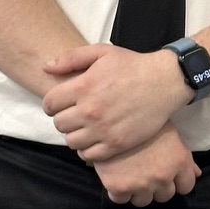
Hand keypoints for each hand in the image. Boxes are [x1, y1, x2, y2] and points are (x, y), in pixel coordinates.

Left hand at [42, 43, 191, 160]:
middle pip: (59, 124)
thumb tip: (46, 66)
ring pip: (71, 142)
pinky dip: (87, 149)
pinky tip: (95, 137)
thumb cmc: (131, 65)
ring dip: (74, 134)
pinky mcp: (116, 144)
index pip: (49, 104)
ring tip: (85, 125)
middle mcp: (90, 110)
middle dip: (63, 117)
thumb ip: (71, 58)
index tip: (61, 102)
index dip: (52, 103)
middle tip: (75, 112)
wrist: (163, 82)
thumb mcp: (101, 52)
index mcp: (83, 87)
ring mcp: (103, 130)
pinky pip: (88, 156)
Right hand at [94, 122, 200, 206]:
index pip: (187, 186)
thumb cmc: (143, 119)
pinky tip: (116, 172)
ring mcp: (141, 185)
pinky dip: (118, 190)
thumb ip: (183, 153)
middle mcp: (163, 177)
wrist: (110, 116)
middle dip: (157, 185)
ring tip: (130, 170)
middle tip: (146, 169)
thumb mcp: (168, 131)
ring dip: (138, 190)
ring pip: (143, 201)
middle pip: (165, 196)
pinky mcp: (118, 188)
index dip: (177, 180)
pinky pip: (121, 200)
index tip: (166, 171)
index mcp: (179, 161)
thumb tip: (196, 174)